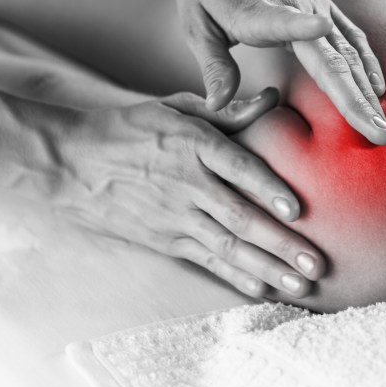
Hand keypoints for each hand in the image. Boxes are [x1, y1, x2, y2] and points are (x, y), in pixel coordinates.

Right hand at [54, 89, 324, 298]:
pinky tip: (262, 288)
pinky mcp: (165, 239)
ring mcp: (175, 216)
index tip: (296, 209)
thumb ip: (229, 110)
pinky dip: (234, 275)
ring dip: (267, 268)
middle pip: (240, 218)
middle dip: (281, 244)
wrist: (69, 162)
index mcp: (192, 144)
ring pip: (227, 246)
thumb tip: (274, 98)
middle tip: (316, 264)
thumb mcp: (176, 107)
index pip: (236, 167)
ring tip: (300, 285)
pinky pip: (206, 260)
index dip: (268, 189)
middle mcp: (187, 183)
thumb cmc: (130, 128)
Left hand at [170, 0, 385, 144]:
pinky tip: (378, 92)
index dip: (300, 26)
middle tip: (379, 137)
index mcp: (253, 9)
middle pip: (331, 57)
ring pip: (349, 54)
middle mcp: (293, 6)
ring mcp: (314, 4)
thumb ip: (212, 66)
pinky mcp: (323, 4)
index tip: (323, 29)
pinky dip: (368, 66)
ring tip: (383, 130)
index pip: (280, 20)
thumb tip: (219, 107)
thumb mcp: (195, 22)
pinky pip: (353, 39)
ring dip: (368, 93)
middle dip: (356, 100)